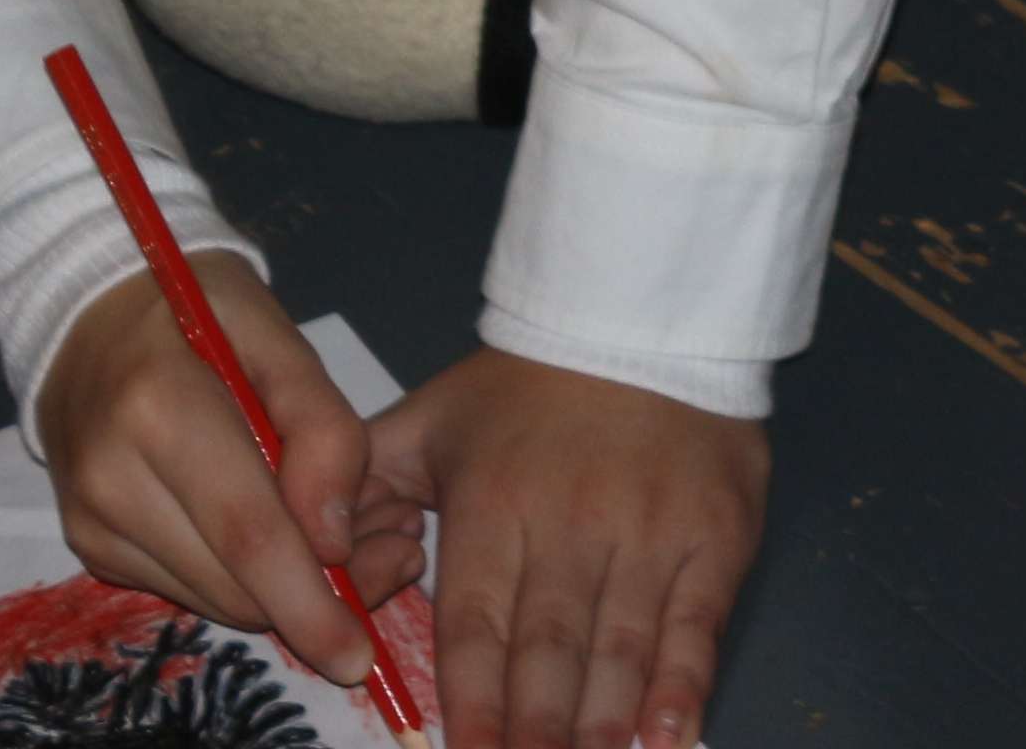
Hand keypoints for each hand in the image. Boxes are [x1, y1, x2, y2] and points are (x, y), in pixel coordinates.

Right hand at [42, 256, 417, 686]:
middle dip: (317, 600)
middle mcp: (110, 478)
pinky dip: (243, 580)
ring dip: (286, 595)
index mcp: (159, 408)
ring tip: (352, 541)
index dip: (309, 600)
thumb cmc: (198, 312)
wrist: (88, 319)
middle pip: (231, 582)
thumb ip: (322, 427)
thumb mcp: (279, 335)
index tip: (360, 650)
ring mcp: (91, 520)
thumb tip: (335, 542)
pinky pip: (185, 587)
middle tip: (394, 559)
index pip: (246, 533)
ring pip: (211, 598)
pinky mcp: (89, 545)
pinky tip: (284, 537)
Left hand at [364, 348, 768, 748]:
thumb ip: (358, 487)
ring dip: (602, 722)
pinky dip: (682, 685)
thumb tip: (309, 555)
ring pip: (620, 647)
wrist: (645, 317)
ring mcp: (651, 533)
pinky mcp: (716, 535)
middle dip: (534, 728)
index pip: (476, 624)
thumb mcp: (427, 421)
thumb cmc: (525, 388)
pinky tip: (666, 738)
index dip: (471, 701)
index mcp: (492, 505)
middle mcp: (571, 526)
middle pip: (548, 649)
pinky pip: (698, 623)